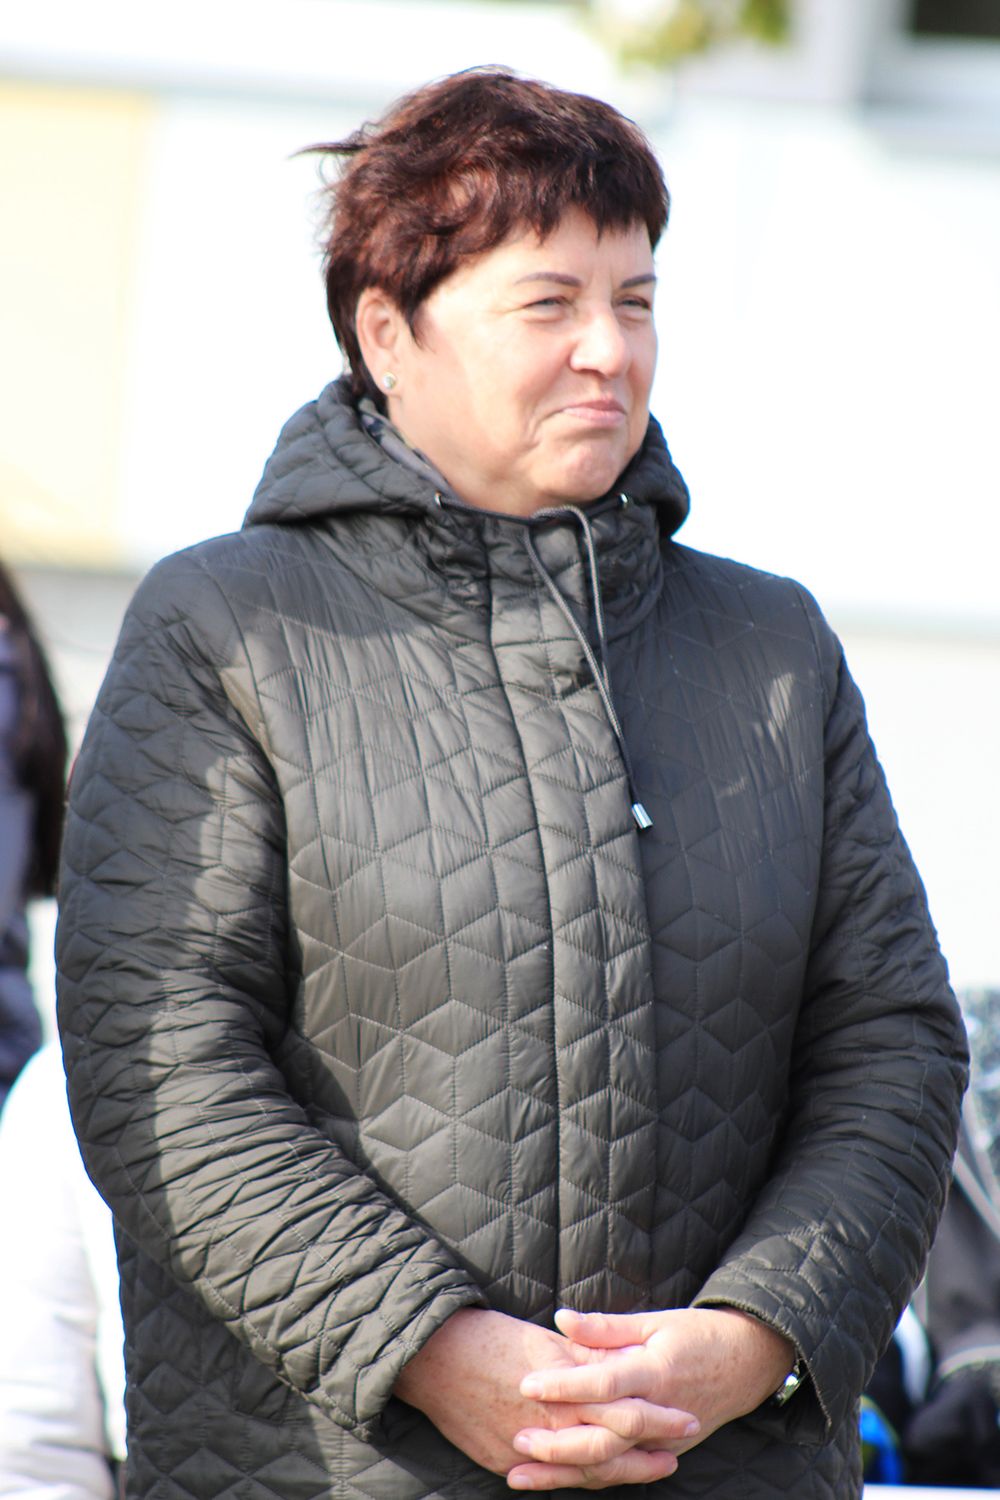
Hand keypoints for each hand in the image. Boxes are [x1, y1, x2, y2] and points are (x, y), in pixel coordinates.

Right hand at [393, 1307, 696, 1485]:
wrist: (431, 1358)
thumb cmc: (487, 1337)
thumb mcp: (542, 1339)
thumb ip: (582, 1355)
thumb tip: (617, 1362)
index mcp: (563, 1386)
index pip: (624, 1409)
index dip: (658, 1417)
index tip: (685, 1416)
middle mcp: (549, 1422)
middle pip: (611, 1450)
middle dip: (648, 1455)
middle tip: (677, 1454)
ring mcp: (526, 1448)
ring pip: (584, 1471)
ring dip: (620, 1473)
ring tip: (649, 1470)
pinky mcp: (505, 1461)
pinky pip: (550, 1478)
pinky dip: (577, 1478)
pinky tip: (595, 1477)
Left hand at [507, 1306, 792, 1489]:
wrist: (747, 1363)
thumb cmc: (697, 1335)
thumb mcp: (655, 1321)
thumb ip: (606, 1327)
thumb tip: (561, 1318)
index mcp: (654, 1372)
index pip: (604, 1383)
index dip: (564, 1384)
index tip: (526, 1383)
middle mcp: (658, 1414)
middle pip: (603, 1438)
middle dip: (558, 1444)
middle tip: (516, 1438)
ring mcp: (663, 1441)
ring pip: (608, 1466)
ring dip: (563, 1473)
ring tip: (519, 1472)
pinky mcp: (663, 1453)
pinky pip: (620, 1471)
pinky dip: (586, 1478)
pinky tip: (554, 1480)